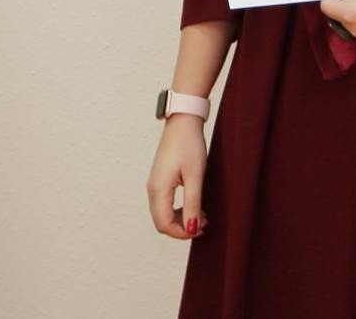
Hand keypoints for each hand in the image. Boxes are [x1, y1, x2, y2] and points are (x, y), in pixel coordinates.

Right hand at [147, 115, 208, 240]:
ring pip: (162, 214)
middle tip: (204, 224)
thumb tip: (192, 229)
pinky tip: (193, 205)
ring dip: (180, 220)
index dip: (182, 233)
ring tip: (202, 215)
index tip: (201, 230)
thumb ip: (193, 204)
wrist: (183, 122)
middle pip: (161, 222)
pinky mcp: (159, 179)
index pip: (164, 224)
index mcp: (158, 189)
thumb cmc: (189, 145)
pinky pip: (164, 203)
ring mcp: (154, 183)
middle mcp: (152, 189)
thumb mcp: (195, 177)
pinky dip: (177, 210)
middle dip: (181, 228)